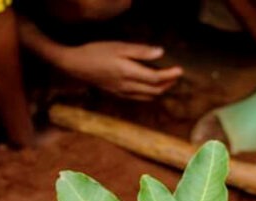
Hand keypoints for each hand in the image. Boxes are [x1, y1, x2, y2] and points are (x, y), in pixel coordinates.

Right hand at [60, 42, 182, 100]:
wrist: (76, 65)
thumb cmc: (96, 52)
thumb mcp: (119, 47)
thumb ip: (140, 51)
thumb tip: (160, 53)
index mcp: (128, 73)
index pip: (155, 79)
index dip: (170, 76)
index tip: (180, 70)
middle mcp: (127, 86)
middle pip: (154, 90)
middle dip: (168, 84)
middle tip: (176, 75)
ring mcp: (122, 92)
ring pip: (147, 96)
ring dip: (160, 90)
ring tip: (167, 82)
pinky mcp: (117, 94)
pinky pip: (138, 99)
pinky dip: (149, 94)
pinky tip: (151, 89)